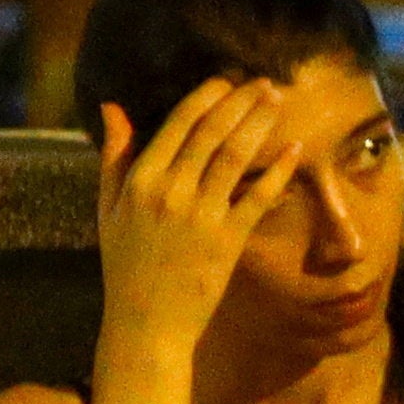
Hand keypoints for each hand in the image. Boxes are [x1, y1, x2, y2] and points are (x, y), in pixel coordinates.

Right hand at [91, 78, 304, 348]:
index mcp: (140, 180)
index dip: (207, 96)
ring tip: (277, 101)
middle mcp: (171, 192)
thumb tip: (111, 107)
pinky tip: (294, 150)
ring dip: (260, 123)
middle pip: (212, 132)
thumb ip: (114, 155)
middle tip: (264, 81)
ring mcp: (201, 216)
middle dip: (241, 100)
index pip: (178, 123)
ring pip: (237, 155)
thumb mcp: (109, 207)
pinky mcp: (228, 240)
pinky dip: (278, 170)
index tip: (226, 80)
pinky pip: (258, 196)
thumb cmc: (125, 264)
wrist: (146, 323)